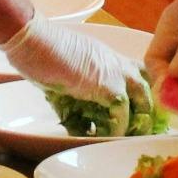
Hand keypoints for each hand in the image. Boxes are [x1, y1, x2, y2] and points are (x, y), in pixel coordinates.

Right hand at [0, 17, 149, 129]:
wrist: (31, 39)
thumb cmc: (38, 54)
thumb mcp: (62, 78)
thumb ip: (74, 99)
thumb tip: (79, 124)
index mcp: (104, 58)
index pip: (134, 72)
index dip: (138, 94)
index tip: (138, 114)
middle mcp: (114, 62)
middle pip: (146, 82)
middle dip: (146, 107)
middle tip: (140, 129)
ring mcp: (113, 71)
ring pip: (142, 96)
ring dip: (137, 119)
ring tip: (128, 137)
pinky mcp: (107, 85)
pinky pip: (121, 113)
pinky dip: (116, 128)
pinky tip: (106, 137)